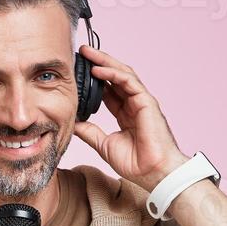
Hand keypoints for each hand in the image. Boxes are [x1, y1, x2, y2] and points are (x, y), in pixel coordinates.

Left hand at [71, 45, 188, 191]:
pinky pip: (129, 82)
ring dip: (105, 62)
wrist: (153, 173)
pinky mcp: (147, 102)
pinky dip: (113, 74)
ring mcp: (142, 101)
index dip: (94, 79)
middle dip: (99, 63)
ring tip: (88, 54)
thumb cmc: (136, 163)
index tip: (77, 71)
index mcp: (126, 114)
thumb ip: (90, 132)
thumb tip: (73, 123)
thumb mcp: (104, 145)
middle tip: (82, 52)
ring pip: (123, 74)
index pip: (109, 90)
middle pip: (115, 77)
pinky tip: (98, 70)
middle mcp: (134, 104)